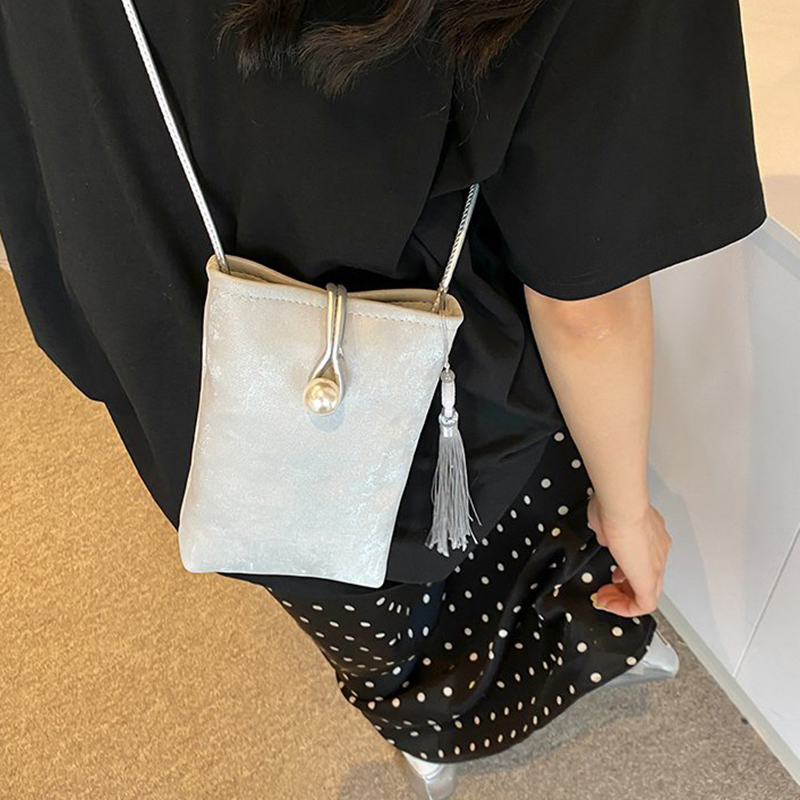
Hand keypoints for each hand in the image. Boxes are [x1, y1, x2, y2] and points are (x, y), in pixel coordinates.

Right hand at [585, 494, 671, 617]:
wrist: (621, 507)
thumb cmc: (613, 506)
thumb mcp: (605, 522)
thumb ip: (607, 534)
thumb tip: (604, 539)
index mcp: (651, 535)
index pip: (643, 560)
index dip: (625, 571)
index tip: (611, 575)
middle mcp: (658, 551)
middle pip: (647, 580)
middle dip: (623, 589)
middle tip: (606, 592)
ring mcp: (656, 565)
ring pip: (647, 593)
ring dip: (624, 599)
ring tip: (606, 599)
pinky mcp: (648, 578)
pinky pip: (643, 604)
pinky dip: (625, 608)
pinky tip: (610, 605)